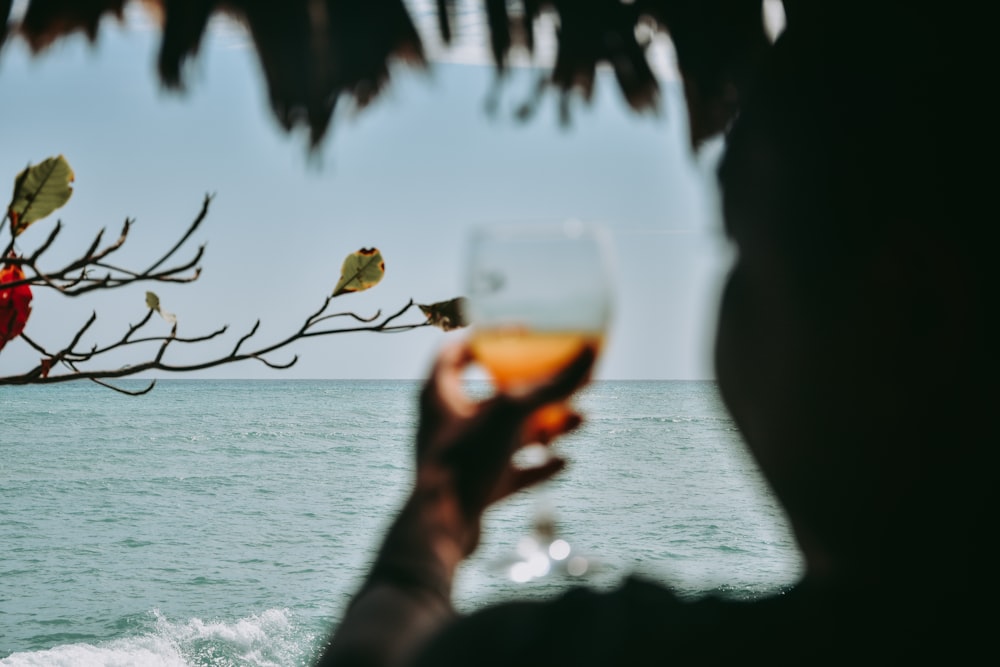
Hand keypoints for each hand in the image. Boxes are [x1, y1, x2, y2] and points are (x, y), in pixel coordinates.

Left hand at [414, 340, 595, 554]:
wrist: (442, 529)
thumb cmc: (464, 460)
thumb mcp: (512, 412)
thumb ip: (551, 384)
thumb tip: (590, 352)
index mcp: (439, 393)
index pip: (456, 350)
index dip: (487, 337)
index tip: (520, 331)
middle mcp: (447, 423)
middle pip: (493, 394)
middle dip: (534, 388)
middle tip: (565, 380)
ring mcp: (462, 458)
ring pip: (508, 434)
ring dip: (545, 427)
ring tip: (581, 421)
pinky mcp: (475, 489)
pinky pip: (512, 472)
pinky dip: (538, 466)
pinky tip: (565, 462)